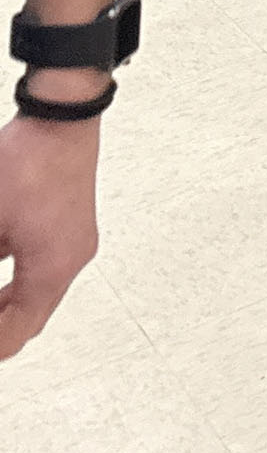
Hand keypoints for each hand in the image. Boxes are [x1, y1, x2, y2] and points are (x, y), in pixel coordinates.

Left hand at [0, 112, 101, 358]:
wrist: (61, 118)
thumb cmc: (27, 161)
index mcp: (53, 267)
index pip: (14, 333)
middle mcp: (71, 259)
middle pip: (28, 320)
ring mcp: (74, 243)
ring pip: (35, 296)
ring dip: (3, 305)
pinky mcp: (69, 227)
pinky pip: (40, 270)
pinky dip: (12, 281)